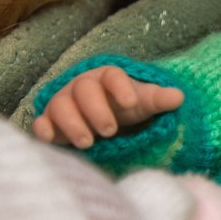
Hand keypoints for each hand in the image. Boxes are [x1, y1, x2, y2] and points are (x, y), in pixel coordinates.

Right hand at [32, 66, 183, 148]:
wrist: (104, 116)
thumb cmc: (125, 106)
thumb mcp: (144, 103)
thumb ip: (158, 99)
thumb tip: (179, 97)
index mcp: (107, 77)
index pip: (112, 76)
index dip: (121, 87)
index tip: (132, 103)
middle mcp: (82, 86)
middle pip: (84, 90)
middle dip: (96, 110)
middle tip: (110, 131)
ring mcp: (63, 102)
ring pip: (60, 105)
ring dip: (72, 123)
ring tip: (87, 143)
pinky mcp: (50, 121)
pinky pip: (41, 122)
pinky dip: (43, 130)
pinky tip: (51, 140)